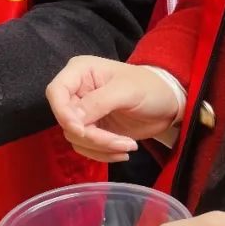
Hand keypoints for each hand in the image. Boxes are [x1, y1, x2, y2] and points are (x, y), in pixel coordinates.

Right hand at [46, 56, 180, 162]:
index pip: (56, 92)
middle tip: (120, 143)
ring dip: (100, 147)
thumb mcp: (126, 91)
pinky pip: (85, 146)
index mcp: (80, 72)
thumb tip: (73, 121)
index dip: (63, 113)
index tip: (80, 131)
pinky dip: (103, 153)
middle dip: (92, 136)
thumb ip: (98, 103)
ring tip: (128, 146)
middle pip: (66, 119)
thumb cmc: (150, 88)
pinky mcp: (93, 129)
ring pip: (75, 136)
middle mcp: (76, 91)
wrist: (169, 104)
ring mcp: (84, 111)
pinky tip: (124, 151)